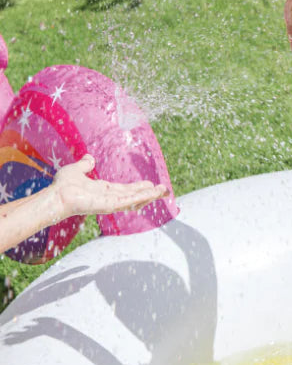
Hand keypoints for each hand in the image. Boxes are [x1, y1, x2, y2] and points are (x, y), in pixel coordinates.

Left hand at [52, 154, 167, 218]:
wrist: (55, 196)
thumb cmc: (62, 186)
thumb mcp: (76, 170)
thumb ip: (84, 165)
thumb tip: (89, 158)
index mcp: (103, 190)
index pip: (126, 189)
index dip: (139, 187)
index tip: (151, 184)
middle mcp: (109, 198)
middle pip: (134, 195)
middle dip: (150, 193)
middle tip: (165, 190)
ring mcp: (109, 203)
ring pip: (134, 199)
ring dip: (149, 196)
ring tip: (163, 191)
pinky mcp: (108, 206)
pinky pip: (127, 201)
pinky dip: (140, 197)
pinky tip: (151, 194)